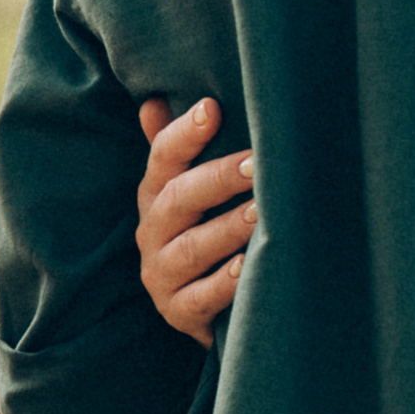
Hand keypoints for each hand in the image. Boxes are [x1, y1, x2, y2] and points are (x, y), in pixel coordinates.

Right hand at [137, 94, 254, 345]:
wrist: (199, 310)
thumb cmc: (201, 233)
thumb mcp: (189, 192)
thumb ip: (175, 149)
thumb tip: (153, 100)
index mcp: (156, 196)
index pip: (162, 158)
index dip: (184, 133)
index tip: (212, 108)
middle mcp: (152, 233)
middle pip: (177, 199)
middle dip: (217, 179)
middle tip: (256, 164)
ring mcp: (162, 275)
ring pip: (191, 249)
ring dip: (227, 229)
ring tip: (262, 212)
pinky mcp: (179, 313)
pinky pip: (199, 298)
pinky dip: (223, 283)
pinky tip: (249, 265)